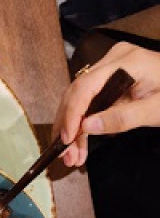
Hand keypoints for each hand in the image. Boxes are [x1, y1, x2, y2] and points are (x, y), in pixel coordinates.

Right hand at [53, 42, 159, 166]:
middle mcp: (112, 60)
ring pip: (79, 101)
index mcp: (126, 61)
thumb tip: (87, 127)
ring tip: (72, 156)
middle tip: (66, 154)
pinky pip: (89, 103)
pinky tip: (80, 144)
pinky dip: (83, 125)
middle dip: (69, 127)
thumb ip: (122, 118)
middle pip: (77, 94)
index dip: (72, 115)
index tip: (67, 139)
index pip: (85, 87)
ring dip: (73, 129)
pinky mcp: (110, 81)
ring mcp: (110, 69)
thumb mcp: (156, 110)